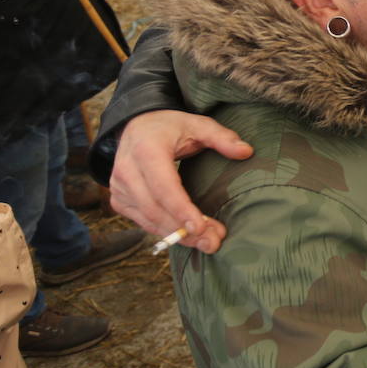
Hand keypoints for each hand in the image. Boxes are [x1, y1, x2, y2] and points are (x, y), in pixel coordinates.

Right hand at [108, 110, 253, 253]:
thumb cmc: (170, 127)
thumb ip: (222, 137)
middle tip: (214, 241)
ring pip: (148, 220)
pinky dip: (166, 231)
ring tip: (207, 242)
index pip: (163, 186)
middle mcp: (127, 171)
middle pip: (155, 208)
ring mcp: (119, 188)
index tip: (201, 228)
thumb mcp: (198, 124)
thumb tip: (247, 152)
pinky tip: (189, 237)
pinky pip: (143, 222)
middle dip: (184, 229)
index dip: (181, 209)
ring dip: (178, 236)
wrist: (135, 128)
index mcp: (147, 150)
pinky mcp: (120, 200)